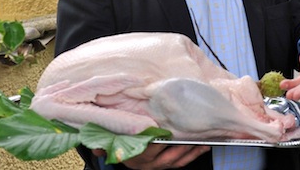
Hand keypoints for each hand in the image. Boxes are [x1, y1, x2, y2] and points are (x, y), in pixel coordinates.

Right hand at [93, 144, 209, 169]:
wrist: (124, 154)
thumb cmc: (120, 142)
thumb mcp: (110, 142)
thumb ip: (103, 143)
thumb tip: (95, 149)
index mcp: (135, 157)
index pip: (148, 151)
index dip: (158, 143)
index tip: (167, 134)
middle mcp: (147, 164)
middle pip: (166, 158)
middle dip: (181, 148)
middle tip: (194, 137)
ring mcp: (158, 166)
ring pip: (176, 161)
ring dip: (191, 152)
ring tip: (204, 142)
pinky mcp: (166, 166)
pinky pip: (181, 163)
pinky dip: (193, 155)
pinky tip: (203, 146)